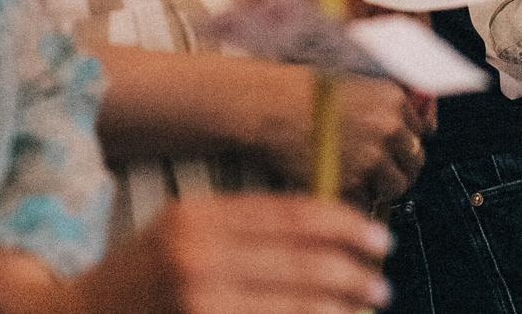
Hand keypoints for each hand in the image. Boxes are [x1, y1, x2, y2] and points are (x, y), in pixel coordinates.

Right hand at [25, 195, 393, 313]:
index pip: (290, 216)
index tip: (377, 237)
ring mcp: (198, 303)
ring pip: (293, 308)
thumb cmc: (142, 275)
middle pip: (300, 264)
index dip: (343, 226)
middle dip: (352, 274)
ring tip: (363, 308)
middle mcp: (196, 258)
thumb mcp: (183, 229)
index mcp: (197, 217)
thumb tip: (327, 227)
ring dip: (338, 309)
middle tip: (379, 282)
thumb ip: (245, 224)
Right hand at [253, 66, 428, 207]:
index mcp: (393, 98)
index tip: (395, 146)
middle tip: (383, 169)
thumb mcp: (355, 79)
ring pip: (397, 185)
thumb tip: (415, 124)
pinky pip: (369, 201)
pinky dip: (360, 198)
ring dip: (384, 185)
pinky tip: (345, 187)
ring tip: (365, 181)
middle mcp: (389, 128)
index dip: (405, 139)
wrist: (270, 106)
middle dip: (401, 166)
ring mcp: (372, 158)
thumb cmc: (303, 90)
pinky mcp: (351, 183)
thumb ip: (386, 102)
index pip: (420, 129)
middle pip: (415, 160)